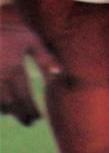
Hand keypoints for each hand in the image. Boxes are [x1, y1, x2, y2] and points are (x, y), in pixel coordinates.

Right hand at [0, 3, 60, 125]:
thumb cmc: (11, 30)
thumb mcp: (30, 39)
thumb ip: (45, 56)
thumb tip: (59, 73)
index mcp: (14, 68)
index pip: (24, 97)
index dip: (31, 110)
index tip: (39, 117)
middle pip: (10, 103)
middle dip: (21, 114)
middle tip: (30, 122)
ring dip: (7, 111)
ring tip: (16, 116)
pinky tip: (2, 107)